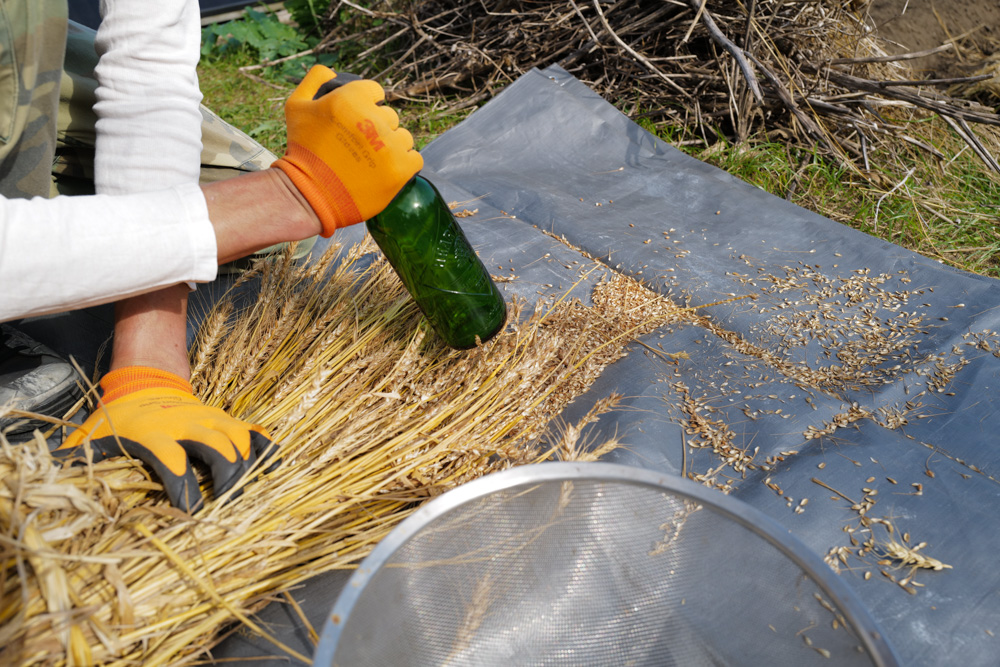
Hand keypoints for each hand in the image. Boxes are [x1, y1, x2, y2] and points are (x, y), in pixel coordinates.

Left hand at [54, 366, 273, 512]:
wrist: (144, 382)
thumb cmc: (116, 420)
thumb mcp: (92, 437)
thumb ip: (76, 461)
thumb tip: (48, 486)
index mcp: (155, 432)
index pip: (174, 462)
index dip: (184, 488)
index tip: (191, 512)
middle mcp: (188, 424)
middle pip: (217, 449)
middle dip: (227, 479)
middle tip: (227, 505)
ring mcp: (212, 420)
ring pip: (239, 441)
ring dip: (247, 467)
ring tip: (247, 494)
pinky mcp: (226, 420)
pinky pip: (254, 432)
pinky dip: (266, 448)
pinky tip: (272, 467)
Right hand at [273, 65, 423, 235]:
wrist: (308, 195)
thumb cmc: (302, 151)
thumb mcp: (295, 107)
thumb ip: (315, 79)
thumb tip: (333, 71)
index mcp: (350, 99)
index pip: (375, 91)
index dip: (365, 105)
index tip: (355, 121)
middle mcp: (372, 119)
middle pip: (390, 115)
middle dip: (377, 127)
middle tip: (359, 145)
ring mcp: (389, 146)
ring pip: (404, 136)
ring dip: (392, 145)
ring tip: (372, 160)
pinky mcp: (400, 170)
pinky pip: (415, 158)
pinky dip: (404, 164)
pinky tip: (386, 170)